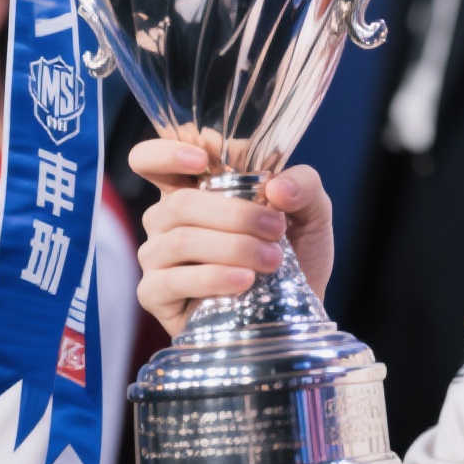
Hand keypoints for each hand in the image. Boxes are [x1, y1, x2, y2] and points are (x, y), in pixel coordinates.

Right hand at [129, 139, 335, 337]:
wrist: (297, 311)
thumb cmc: (296, 254)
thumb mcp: (313, 212)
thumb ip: (304, 185)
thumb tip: (276, 187)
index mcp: (194, 188)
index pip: (151, 159)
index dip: (166, 152)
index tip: (203, 160)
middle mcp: (167, 219)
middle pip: (179, 202)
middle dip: (235, 214)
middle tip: (276, 229)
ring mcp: (158, 257)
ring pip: (180, 240)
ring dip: (232, 247)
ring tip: (272, 260)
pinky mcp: (156, 295)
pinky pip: (172, 280)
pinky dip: (212, 278)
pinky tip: (244, 282)